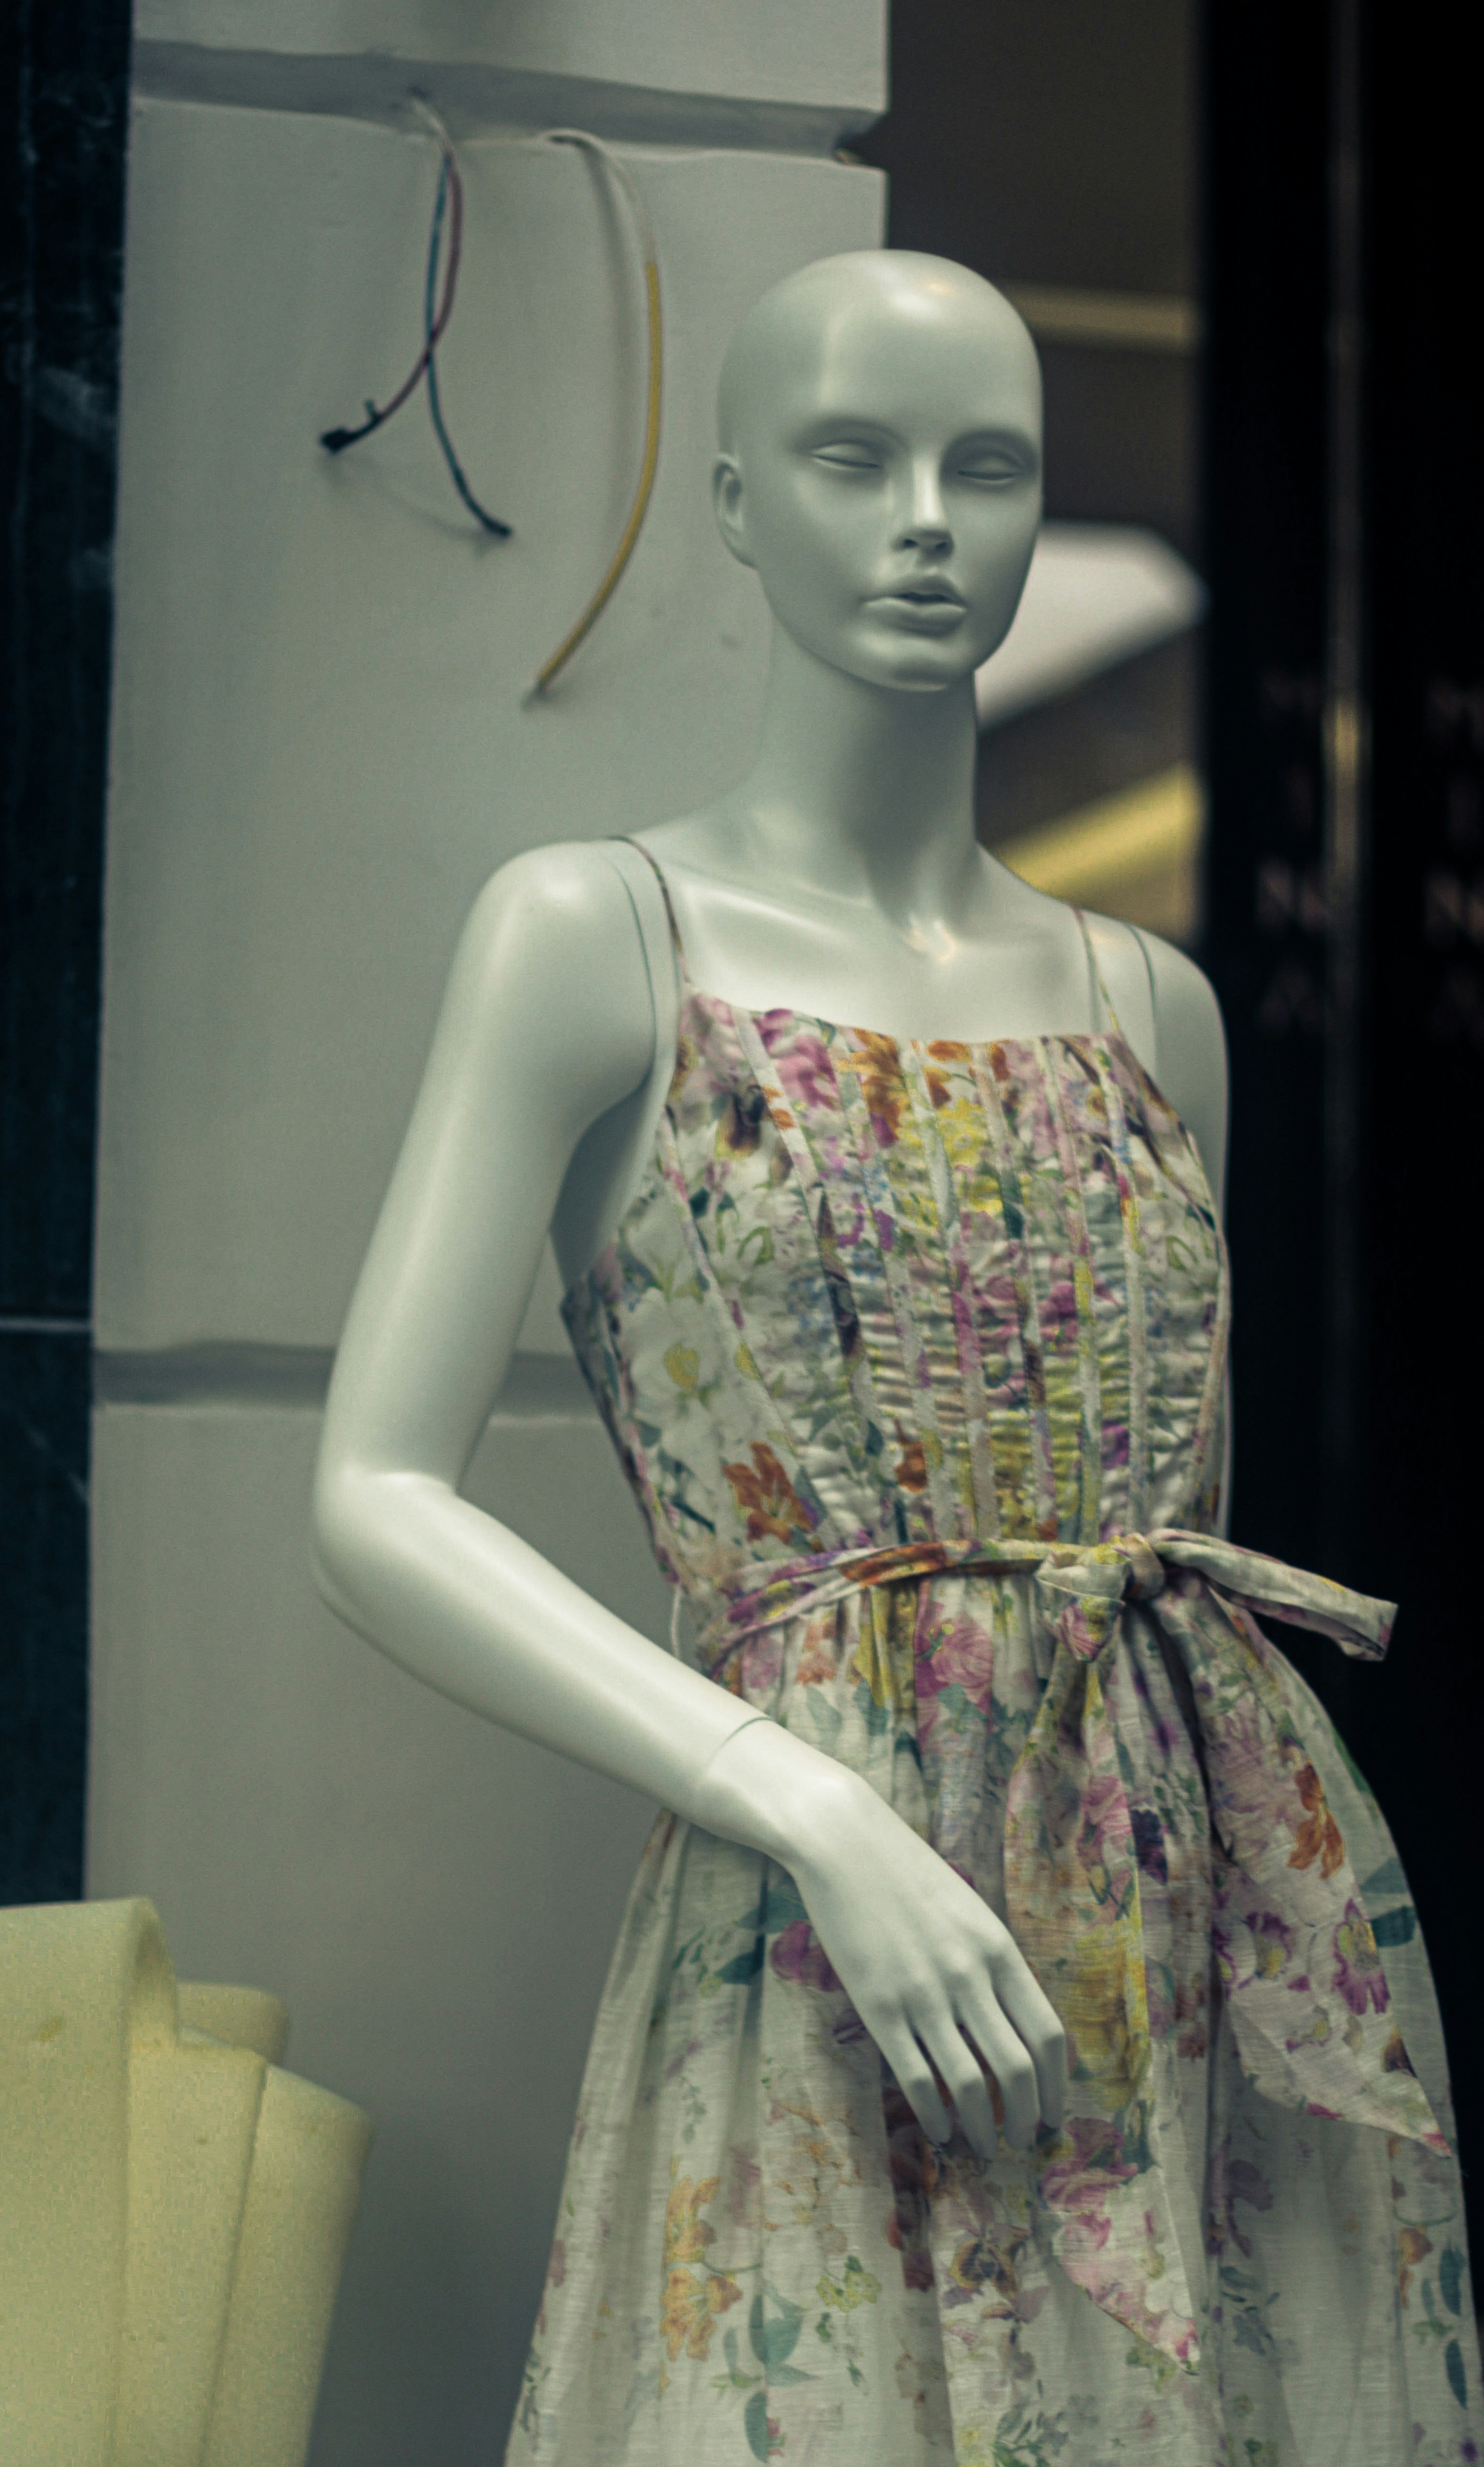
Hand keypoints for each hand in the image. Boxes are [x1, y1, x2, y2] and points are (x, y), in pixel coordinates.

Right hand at [789, 1765, 1065, 2157]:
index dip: (1056, 2085)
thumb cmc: (909, 1875)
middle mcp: (968, 1977)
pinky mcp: (878, 2007)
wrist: (845, 1844)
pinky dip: (933, 2115)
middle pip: (1016, 2068)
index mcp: (999, 1950)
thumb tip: (1014, 2025)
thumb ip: (994, 1965)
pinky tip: (939, 2132)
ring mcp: (922, 1995)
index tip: (1053, 2112)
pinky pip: (916, 2078)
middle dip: (1025, 2116)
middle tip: (1023, 2139)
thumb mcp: (970, 1912)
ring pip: (968, 2083)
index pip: (1047, 2035)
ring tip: (984, 2146)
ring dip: (982, 2126)